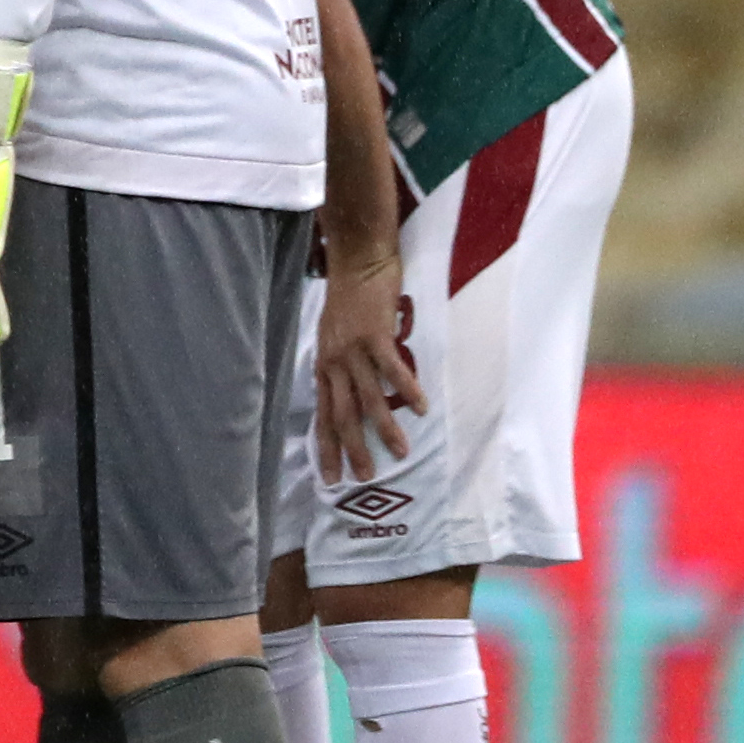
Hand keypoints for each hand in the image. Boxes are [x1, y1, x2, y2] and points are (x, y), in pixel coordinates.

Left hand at [313, 242, 423, 484]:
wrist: (357, 264)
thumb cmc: (348, 302)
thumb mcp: (334, 339)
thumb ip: (339, 368)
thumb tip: (347, 395)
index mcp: (324, 367)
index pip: (322, 416)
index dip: (326, 447)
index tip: (331, 477)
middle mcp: (334, 363)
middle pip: (341, 415)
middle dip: (352, 449)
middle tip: (363, 478)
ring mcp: (353, 350)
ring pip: (367, 399)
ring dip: (384, 428)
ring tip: (399, 454)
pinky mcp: (374, 336)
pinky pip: (392, 370)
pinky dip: (407, 391)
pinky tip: (421, 409)